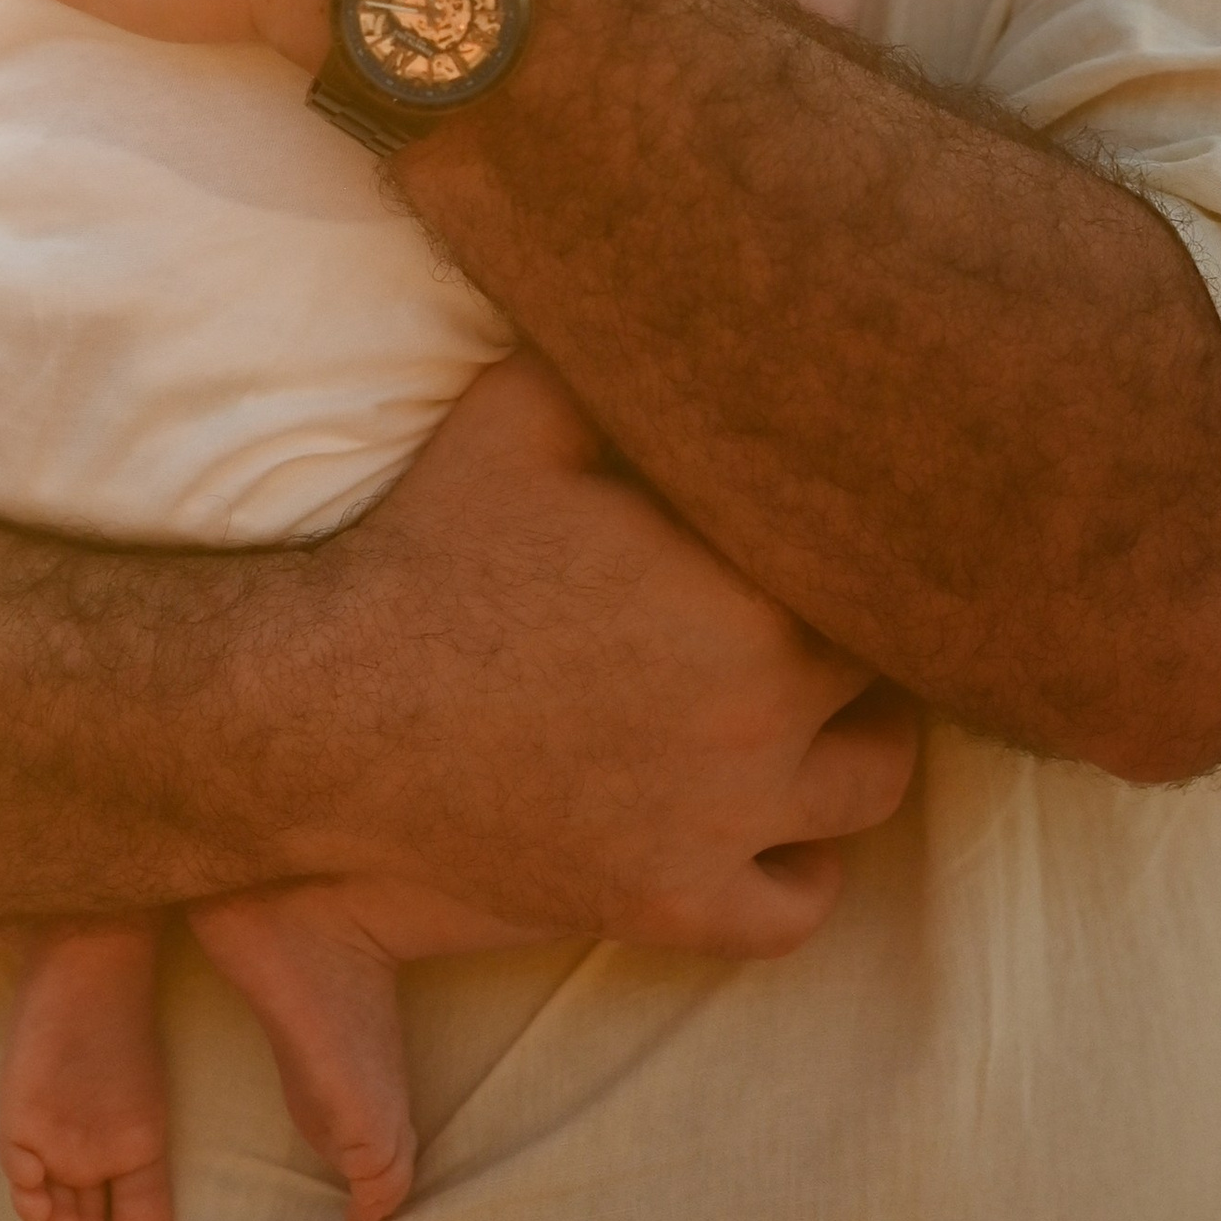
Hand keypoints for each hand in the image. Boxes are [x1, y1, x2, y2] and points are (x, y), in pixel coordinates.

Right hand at [300, 351, 919, 952]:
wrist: (330, 707)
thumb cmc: (428, 547)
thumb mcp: (523, 411)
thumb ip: (631, 361)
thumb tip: (710, 310)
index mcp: (746, 593)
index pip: (870, 558)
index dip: (857, 534)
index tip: (833, 518)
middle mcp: (756, 715)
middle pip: (891, 668)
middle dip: (864, 629)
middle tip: (820, 595)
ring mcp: (716, 822)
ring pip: (871, 788)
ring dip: (855, 741)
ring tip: (816, 700)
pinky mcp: (668, 902)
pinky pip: (795, 910)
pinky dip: (799, 867)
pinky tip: (769, 817)